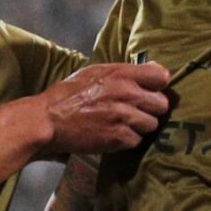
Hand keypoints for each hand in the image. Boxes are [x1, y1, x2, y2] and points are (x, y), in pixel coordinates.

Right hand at [38, 62, 169, 154]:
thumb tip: (155, 69)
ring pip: (151, 124)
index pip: (161, 76)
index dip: (157, 85)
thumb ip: (125, 71)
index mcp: (121, 74)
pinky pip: (137, 140)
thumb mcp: (95, 72)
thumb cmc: (68, 94)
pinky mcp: (119, 138)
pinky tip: (112, 135)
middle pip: (162, 104)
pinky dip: (127, 140)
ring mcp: (124, 117)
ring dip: (139, 126)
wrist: (48, 119)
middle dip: (150, 109)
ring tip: (122, 124)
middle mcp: (127, 93)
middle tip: (135, 112)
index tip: (150, 91)